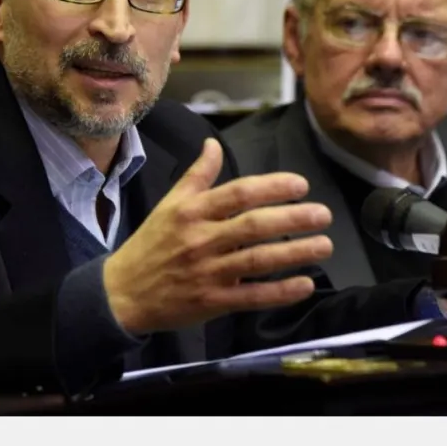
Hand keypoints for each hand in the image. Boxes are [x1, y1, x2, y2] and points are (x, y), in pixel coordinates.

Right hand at [103, 137, 332, 333]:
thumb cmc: (151, 244)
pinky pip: (252, 296)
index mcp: (192, 211)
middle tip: (323, 214)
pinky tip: (304, 285)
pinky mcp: (213, 302)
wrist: (122, 292)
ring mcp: (208, 272)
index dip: (272, 187)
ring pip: (258, 261)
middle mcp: (201, 239)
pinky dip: (280, 292)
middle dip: (292, 219)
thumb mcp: (169, 204)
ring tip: (324, 245)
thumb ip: (197, 175)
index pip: (238, 193)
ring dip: (295, 253)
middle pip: (253, 226)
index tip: (300, 185)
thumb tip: (213, 144)